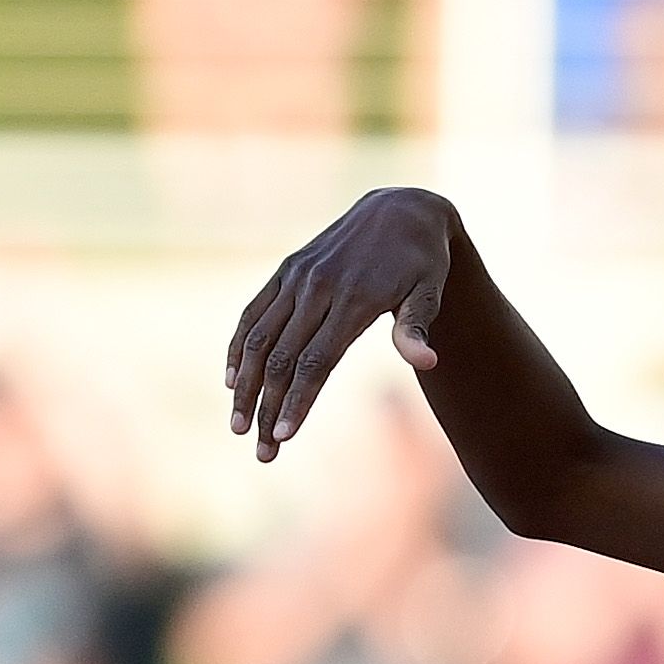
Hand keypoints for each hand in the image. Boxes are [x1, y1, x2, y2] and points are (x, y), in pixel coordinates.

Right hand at [225, 187, 454, 460]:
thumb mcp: (431, 291)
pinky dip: (239, 346)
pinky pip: (254, 313)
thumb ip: (418, 327)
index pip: (316, 360)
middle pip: (283, 358)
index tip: (284, 435)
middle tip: (262, 453)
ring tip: (238, 426)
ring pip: (259, 338)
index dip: (298, 399)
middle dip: (268, 408)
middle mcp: (316, 287)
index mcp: (352, 299)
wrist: (402, 210)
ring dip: (244, 385)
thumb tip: (427, 363)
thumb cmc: (423, 262)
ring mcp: (296, 277)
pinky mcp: (287, 271)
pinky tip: (231, 380)